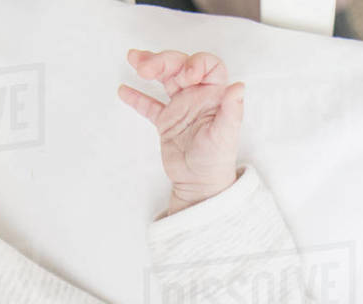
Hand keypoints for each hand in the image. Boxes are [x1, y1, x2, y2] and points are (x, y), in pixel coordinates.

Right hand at [118, 49, 244, 205]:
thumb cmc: (216, 161)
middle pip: (181, 66)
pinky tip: (124, 90)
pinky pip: (150, 104)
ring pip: (165, 78)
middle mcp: (198, 97)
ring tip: (134, 60)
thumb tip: (239, 86)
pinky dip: (137, 97)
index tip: (187, 75)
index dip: (197, 63)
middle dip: (164, 61)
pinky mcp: (166, 121)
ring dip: (150, 66)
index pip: (208, 66)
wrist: (199, 185)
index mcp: (215, 96)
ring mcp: (181, 107)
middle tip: (147, 68)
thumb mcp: (225, 135)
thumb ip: (232, 110)